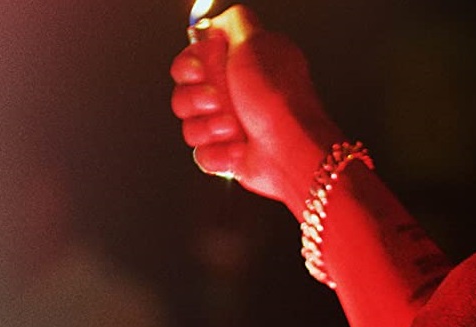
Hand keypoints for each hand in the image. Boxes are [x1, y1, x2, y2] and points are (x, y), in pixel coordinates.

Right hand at [171, 4, 344, 211]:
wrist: (291, 150)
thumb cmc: (278, 99)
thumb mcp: (256, 42)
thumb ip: (235, 21)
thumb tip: (216, 22)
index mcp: (238, 67)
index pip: (190, 62)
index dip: (188, 67)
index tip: (201, 70)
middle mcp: (234, 95)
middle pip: (184, 94)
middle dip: (196, 99)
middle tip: (219, 101)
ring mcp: (230, 127)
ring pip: (190, 127)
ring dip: (210, 127)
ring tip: (235, 128)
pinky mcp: (228, 156)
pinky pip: (202, 154)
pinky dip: (218, 153)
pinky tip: (239, 149)